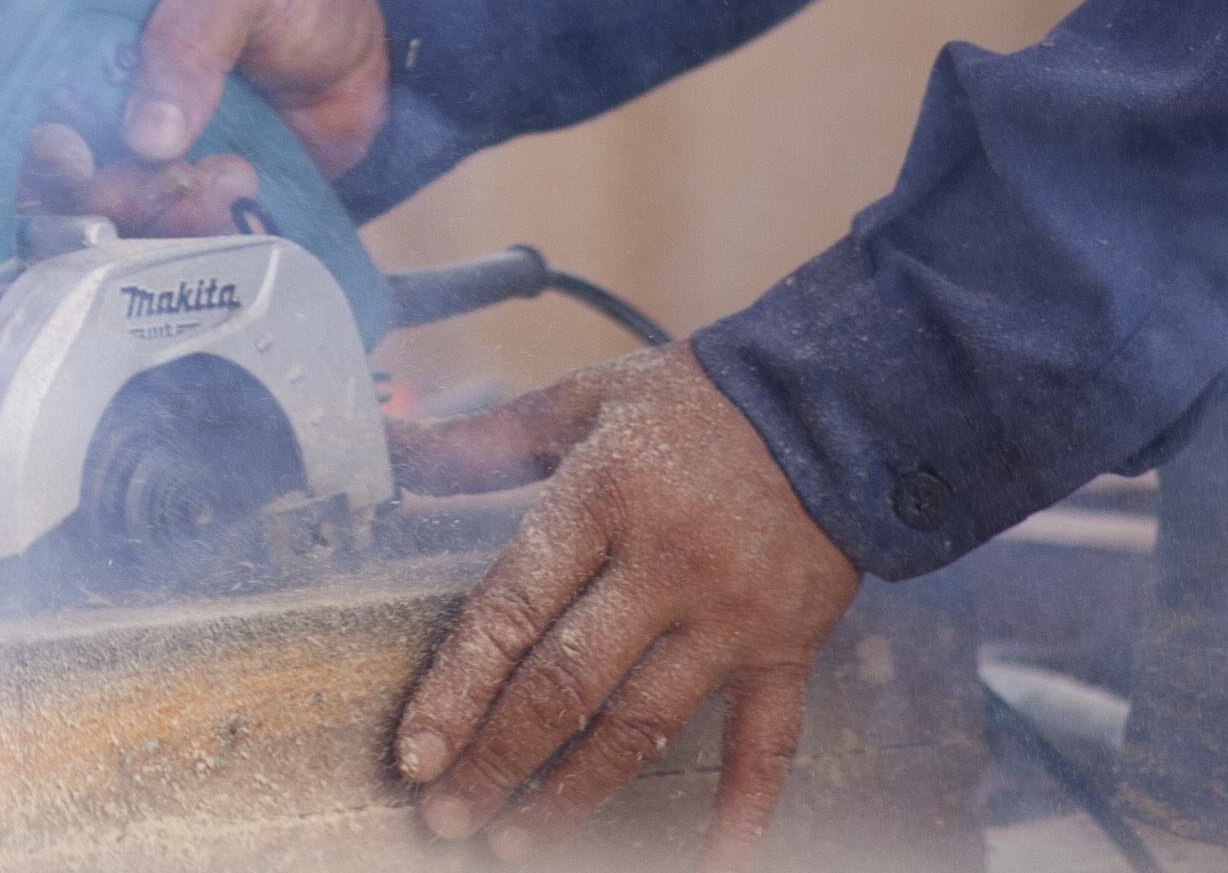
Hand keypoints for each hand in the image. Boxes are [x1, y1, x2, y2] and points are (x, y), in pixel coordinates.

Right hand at [18, 0, 394, 236]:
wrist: (372, 40)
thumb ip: (189, 38)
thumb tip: (145, 139)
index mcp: (80, 8)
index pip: (10, 75)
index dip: (25, 127)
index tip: (76, 157)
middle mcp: (90, 80)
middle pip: (42, 164)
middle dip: (99, 187)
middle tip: (164, 177)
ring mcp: (131, 142)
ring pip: (98, 211)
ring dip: (158, 210)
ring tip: (231, 174)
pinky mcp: (174, 189)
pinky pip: (157, 234)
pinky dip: (192, 230)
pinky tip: (240, 188)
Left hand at [387, 342, 862, 855]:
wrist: (838, 404)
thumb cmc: (695, 400)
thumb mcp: (585, 401)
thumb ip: (487, 440)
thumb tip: (390, 448)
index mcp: (599, 499)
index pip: (511, 609)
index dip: (457, 689)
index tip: (416, 753)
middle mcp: (661, 566)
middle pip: (566, 685)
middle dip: (498, 760)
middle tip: (447, 817)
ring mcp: (728, 616)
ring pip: (643, 728)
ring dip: (575, 795)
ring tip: (519, 841)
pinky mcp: (787, 649)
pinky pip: (766, 746)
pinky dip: (744, 813)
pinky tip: (714, 866)